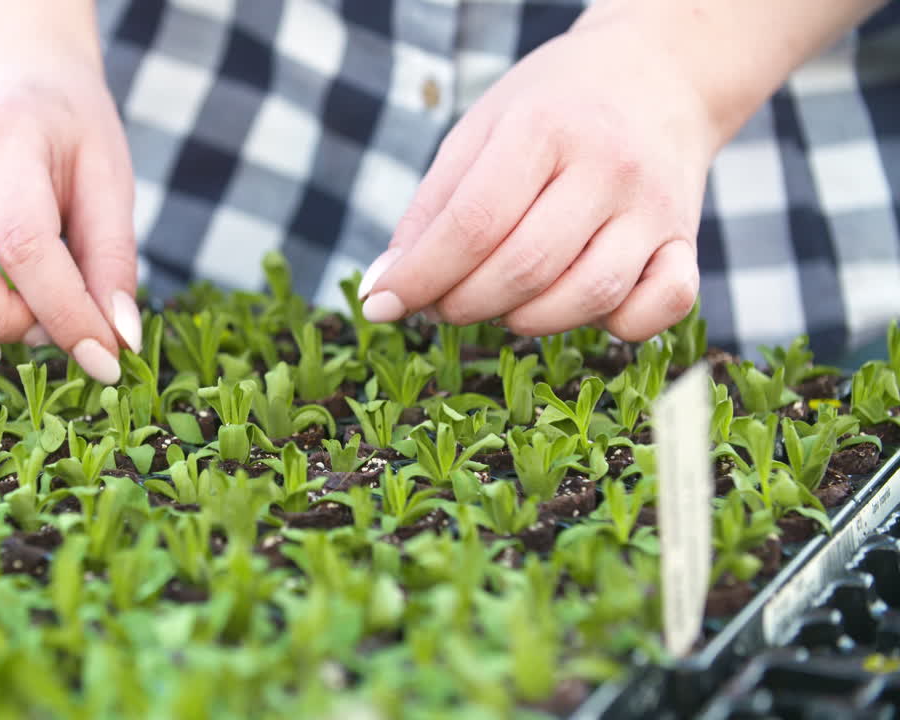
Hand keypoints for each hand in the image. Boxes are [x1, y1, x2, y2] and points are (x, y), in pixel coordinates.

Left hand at [358, 10, 721, 341]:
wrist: (660, 74)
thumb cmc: (552, 108)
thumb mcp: (479, 133)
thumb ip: (431, 209)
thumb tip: (385, 286)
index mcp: (546, 128)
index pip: (472, 224)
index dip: (419, 276)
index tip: (379, 305)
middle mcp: (610, 167)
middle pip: (524, 269)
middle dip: (463, 304)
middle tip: (440, 303)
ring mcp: (656, 208)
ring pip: (588, 298)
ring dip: (524, 320)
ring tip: (498, 300)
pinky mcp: (687, 241)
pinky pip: (662, 309)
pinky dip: (616, 325)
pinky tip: (575, 302)